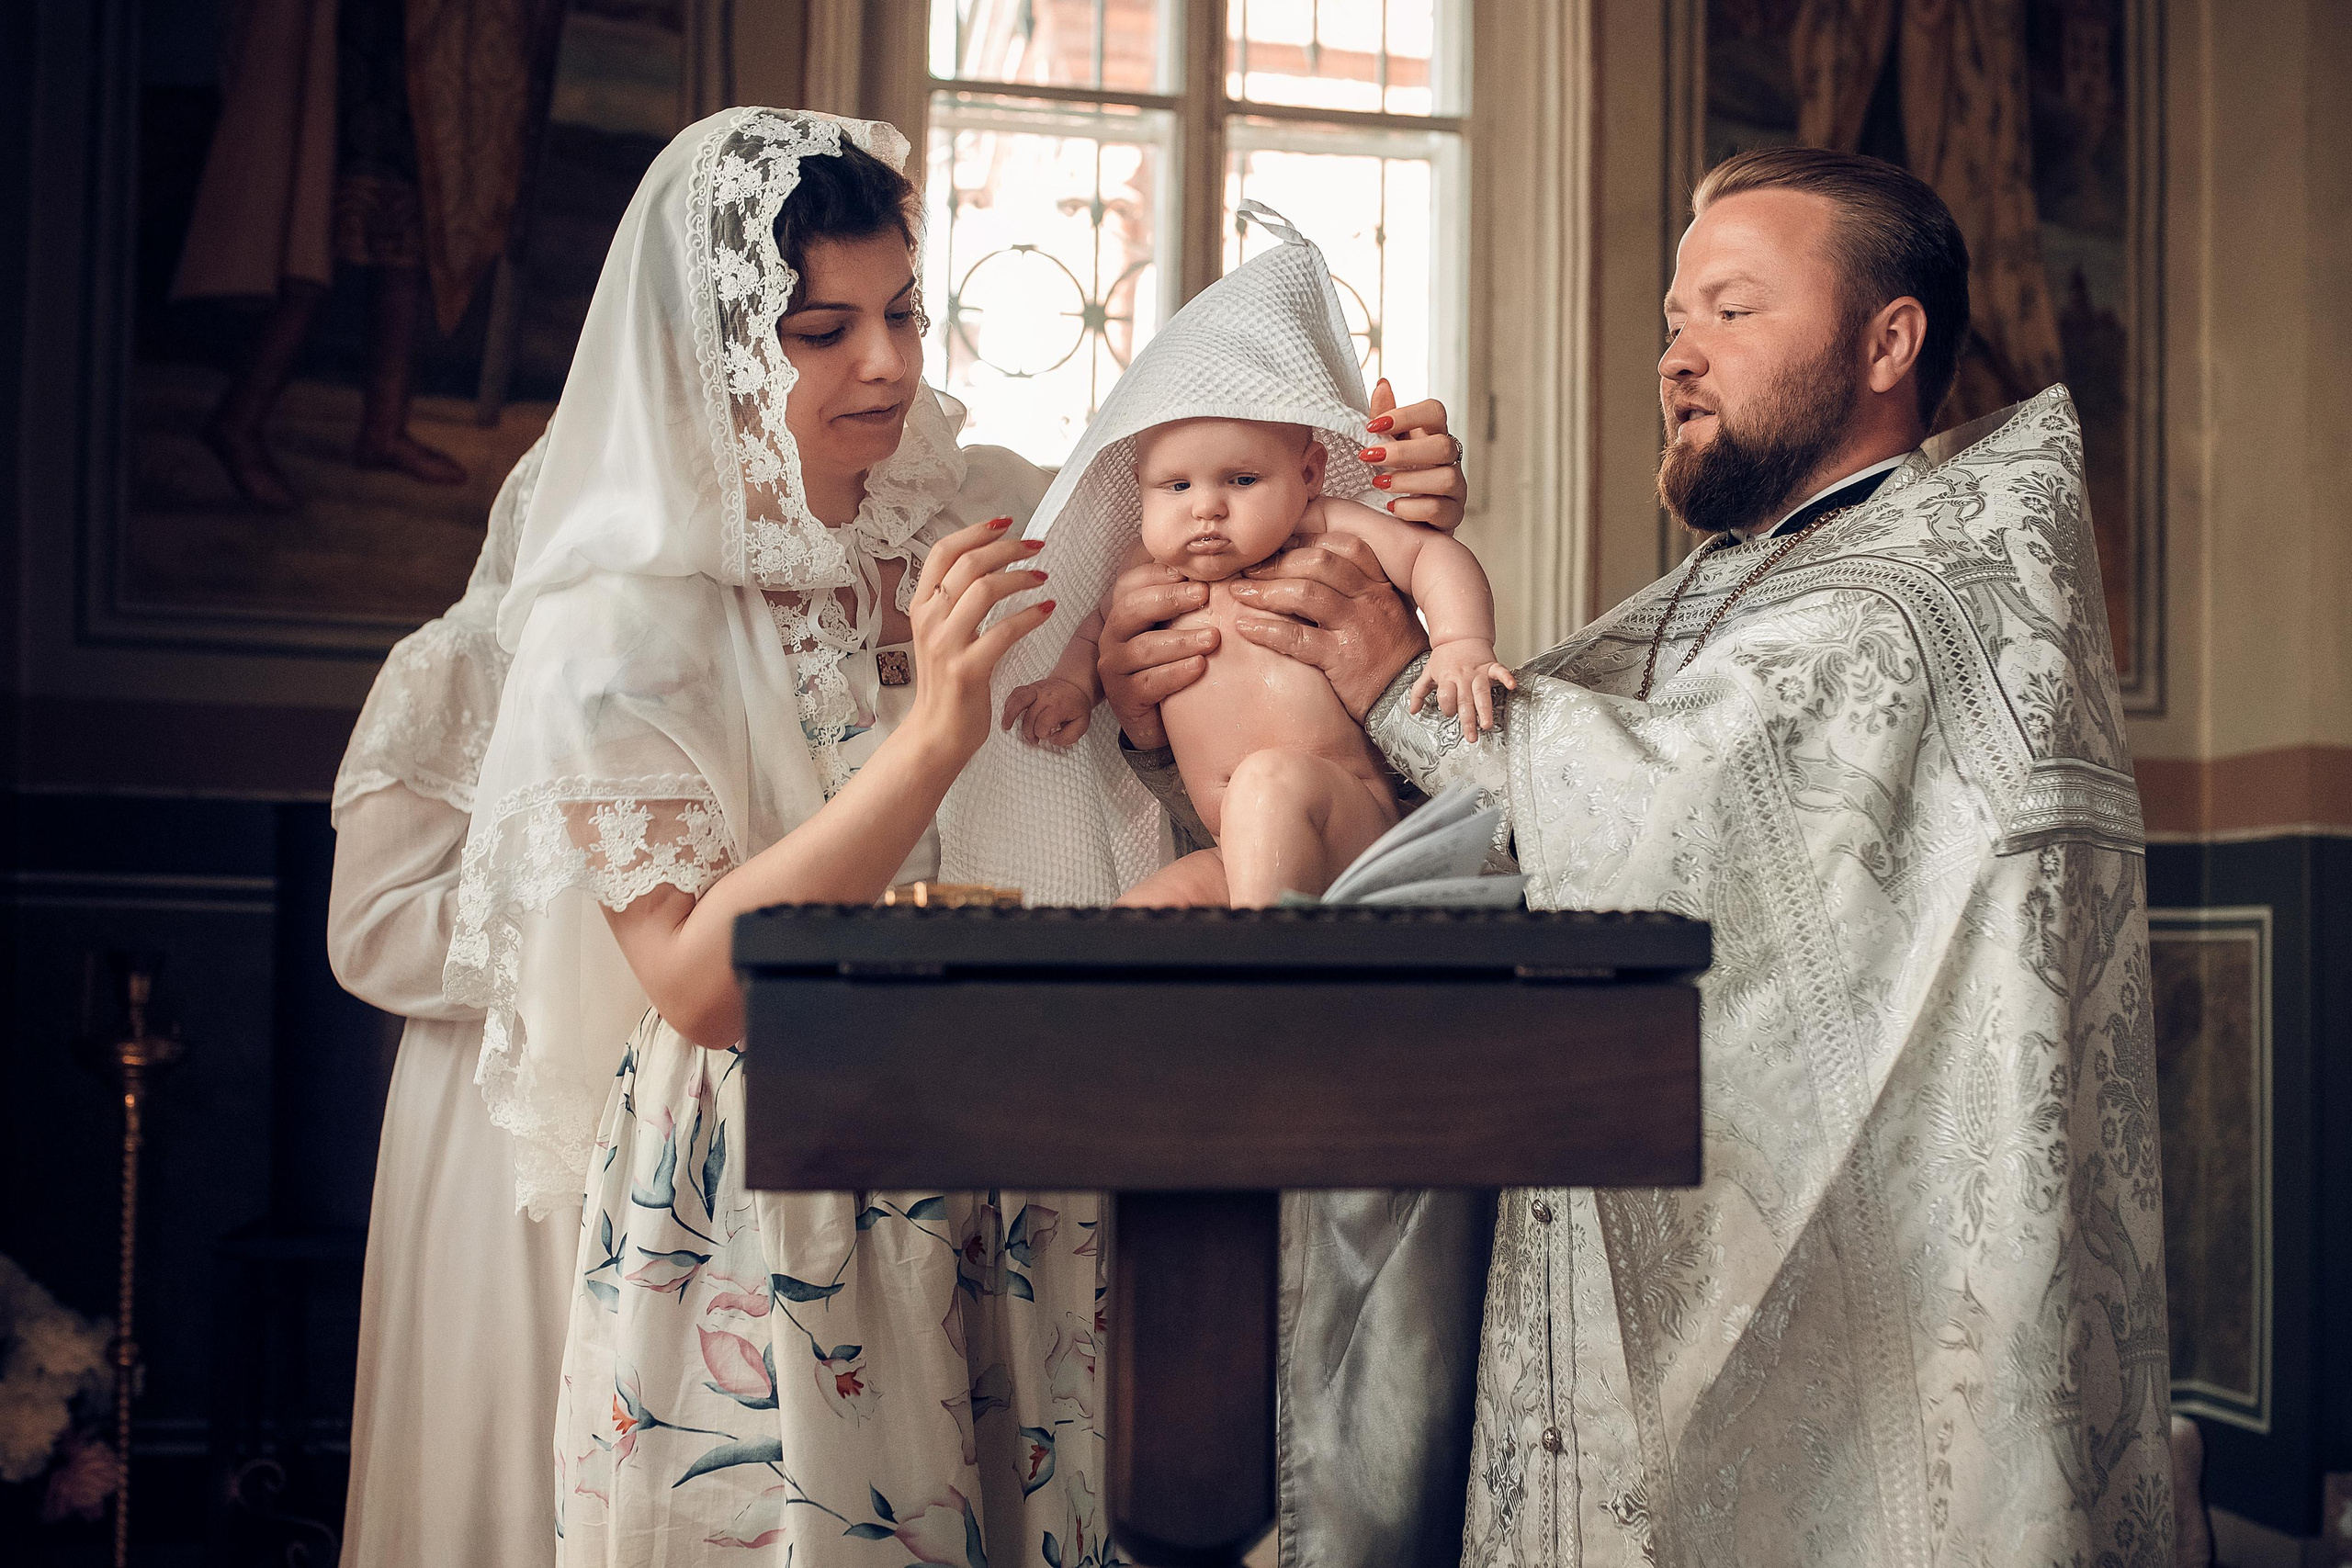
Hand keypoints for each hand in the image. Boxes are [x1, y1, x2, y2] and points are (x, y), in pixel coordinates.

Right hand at [906, 518, 1054, 760]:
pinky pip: (1004, 631)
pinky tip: (1048, 608)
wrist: (936, 733)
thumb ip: (953, 602)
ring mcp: (946, 645)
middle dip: (1007, 549)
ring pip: (984, 590)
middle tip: (1036, 547)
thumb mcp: (940, 635)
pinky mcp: (967, 669)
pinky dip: (1030, 615)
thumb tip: (984, 566)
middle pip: (968, 564)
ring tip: (1043, 577)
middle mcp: (929, 620)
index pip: (942, 552)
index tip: (1006, 523)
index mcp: (920, 607)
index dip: (975, 532)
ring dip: (1020, 577)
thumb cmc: (947, 683)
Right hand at [1002, 676, 1094, 747]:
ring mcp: (1037, 689)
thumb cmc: (1077, 707)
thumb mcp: (1082, 724)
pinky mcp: (1030, 686)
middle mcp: (1046, 696)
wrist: (1075, 684)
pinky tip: (1006, 713)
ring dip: (1010, 715)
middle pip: (1030, 717)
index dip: (1043, 734)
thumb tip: (1051, 740)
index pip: (1043, 724)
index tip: (1047, 736)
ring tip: (1006, 727)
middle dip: (1029, 733)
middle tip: (1033, 740)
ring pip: (1019, 701)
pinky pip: (1016, 693)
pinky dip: (1009, 703)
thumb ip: (1069, 737)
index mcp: (1059, 706)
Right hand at [1097, 560, 1217, 749]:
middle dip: (1169, 599)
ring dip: (1180, 640)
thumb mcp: (1180, 626)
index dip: (1158, 573)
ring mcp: (1115, 668)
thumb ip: (1189, 598)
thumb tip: (1219, 563)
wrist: (1163, 720)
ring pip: (1142, 648)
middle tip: (1204, 595)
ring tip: (1212, 638)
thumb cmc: (1176, 664)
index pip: (1130, 583)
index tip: (1192, 571)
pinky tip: (1199, 667)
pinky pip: (1148, 683)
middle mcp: (1113, 637)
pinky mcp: (1123, 698)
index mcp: (1125, 613)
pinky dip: (1176, 673)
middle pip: (1130, 608)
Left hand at [1226, 531, 1428, 720]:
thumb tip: (1316, 576)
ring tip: (1239, 593)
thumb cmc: (1394, 661)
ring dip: (1264, 591)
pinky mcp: (1341, 658)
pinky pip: (1296, 637)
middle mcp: (1370, 599)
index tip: (1279, 547)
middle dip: (1277, 562)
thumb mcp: (1388, 615)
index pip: (1344, 546)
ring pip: (1304, 593)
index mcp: (1381, 586)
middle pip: (1318, 562)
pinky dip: (1265, 630)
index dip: (1307, 541)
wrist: (1407, 701)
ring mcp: (1356, 627)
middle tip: (1249, 570)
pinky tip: (1245, 628)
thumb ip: (1359, 593)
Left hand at [1360, 378, 1468, 530]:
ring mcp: (1455, 488)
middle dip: (1404, 452)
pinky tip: (1392, 507)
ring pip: (1446, 479)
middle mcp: (1449, 459)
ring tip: (1379, 484)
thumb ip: (1384, 418)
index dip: (1407, 415)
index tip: (1372, 426)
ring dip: (1408, 481)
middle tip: (1370, 458)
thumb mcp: (1385, 445)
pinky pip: (1441, 510)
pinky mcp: (1453, 516)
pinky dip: (1412, 508)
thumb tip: (1382, 384)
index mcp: (1432, 435)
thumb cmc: (1395, 476)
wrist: (1401, 520)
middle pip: (1443, 446)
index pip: (1434, 412)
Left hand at [1412, 639, 1517, 738]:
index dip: (1447, 707)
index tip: (1450, 714)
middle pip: (1464, 700)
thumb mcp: (1427, 673)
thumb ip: (1418, 692)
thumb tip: (1413, 710)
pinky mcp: (1490, 666)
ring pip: (1481, 692)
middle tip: (1471, 736)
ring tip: (1487, 724)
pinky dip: (1506, 677)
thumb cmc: (1444, 657)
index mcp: (1447, 679)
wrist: (1459, 636)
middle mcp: (1462, 677)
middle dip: (1468, 720)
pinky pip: (1499, 671)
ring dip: (1485, 709)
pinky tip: (1512, 685)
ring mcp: (1477, 672)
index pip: (1446, 697)